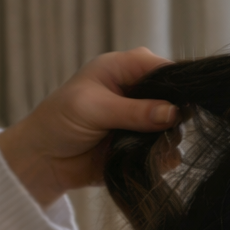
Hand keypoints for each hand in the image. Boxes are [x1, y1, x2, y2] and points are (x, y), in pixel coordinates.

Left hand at [0, 48, 179, 207]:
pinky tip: (153, 162)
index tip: (184, 103)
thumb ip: (134, 111)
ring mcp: (141, 121)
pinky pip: (166, 152)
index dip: (176, 82)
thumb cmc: (59, 122)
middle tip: (164, 129)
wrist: (46, 161)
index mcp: (122, 69)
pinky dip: (164, 158)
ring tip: (152, 148)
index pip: (160, 67)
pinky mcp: (142, 147)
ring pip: (173, 127)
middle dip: (175, 114)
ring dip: (168, 139)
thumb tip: (172, 113)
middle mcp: (136, 93)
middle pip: (174, 98)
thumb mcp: (94, 109)